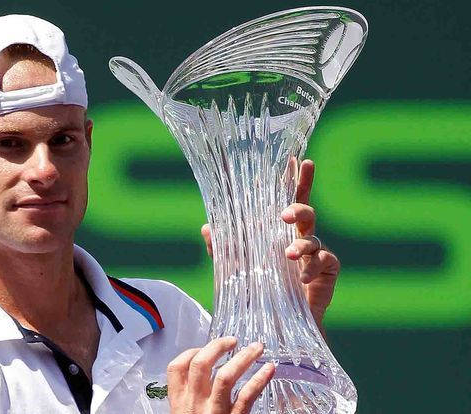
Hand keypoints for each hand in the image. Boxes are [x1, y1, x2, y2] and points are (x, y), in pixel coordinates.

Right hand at [167, 337, 274, 413]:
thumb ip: (192, 398)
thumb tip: (206, 374)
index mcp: (179, 402)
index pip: (177, 367)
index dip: (191, 351)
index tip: (204, 348)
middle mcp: (194, 404)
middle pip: (201, 364)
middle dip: (218, 346)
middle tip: (233, 339)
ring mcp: (214, 412)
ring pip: (226, 376)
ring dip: (244, 358)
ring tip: (257, 347)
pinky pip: (247, 397)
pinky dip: (260, 380)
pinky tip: (269, 370)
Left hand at [199, 160, 339, 329]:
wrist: (273, 324)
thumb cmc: (257, 291)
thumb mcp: (233, 268)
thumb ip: (222, 248)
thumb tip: (206, 228)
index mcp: (279, 231)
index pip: (287, 200)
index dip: (293, 180)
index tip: (294, 160)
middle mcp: (299, 237)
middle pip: (306, 212)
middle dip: (298, 208)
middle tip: (284, 215)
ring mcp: (315, 254)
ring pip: (314, 237)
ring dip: (301, 244)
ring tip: (288, 255)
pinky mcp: (327, 271)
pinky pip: (325, 261)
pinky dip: (312, 268)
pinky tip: (301, 278)